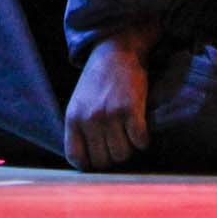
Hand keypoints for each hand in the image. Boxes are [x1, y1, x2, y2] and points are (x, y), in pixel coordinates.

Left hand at [63, 28, 155, 171]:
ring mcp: (110, 115)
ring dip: (129, 149)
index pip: (77, 158)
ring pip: (122, 154)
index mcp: (73, 118)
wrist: (117, 52)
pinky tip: (141, 130)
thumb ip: (80, 129)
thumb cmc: (98, 81)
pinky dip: (143, 140)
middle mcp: (90, 119)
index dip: (89, 165)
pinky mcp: (131, 110)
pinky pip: (140, 142)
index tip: (99, 159)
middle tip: (119, 143)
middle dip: (112, 157)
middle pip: (103, 161)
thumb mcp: (79, 103)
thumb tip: (89, 161)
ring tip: (129, 135)